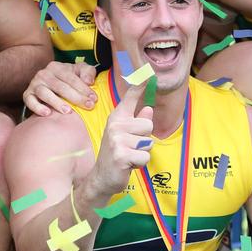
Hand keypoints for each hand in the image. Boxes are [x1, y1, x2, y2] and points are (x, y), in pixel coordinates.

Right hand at [23, 60, 96, 115]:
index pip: (71, 78)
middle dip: (75, 97)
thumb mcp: (79, 71)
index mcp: (56, 67)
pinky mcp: (27, 95)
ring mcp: (34, 84)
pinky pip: (30, 101)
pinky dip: (37, 107)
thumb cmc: (68, 79)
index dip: (83, 88)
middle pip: (60, 86)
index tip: (94, 99)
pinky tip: (47, 113)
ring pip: (44, 93)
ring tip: (68, 111)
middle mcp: (43, 74)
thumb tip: (88, 81)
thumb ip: (87, 72)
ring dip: (56, 102)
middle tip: (88, 106)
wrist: (49, 84)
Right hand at [87, 81, 152, 200]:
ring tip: (130, 156)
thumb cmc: (116, 154)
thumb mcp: (125, 135)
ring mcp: (117, 139)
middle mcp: (115, 125)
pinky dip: (140, 164)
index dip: (139, 85)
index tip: (148, 73)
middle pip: (147, 124)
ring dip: (142, 152)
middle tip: (131, 147)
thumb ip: (136, 121)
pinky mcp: (120, 154)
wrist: (102, 177)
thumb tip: (149, 108)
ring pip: (148, 142)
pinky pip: (145, 156)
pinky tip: (128, 165)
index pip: (130, 98)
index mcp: (117, 118)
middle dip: (145, 139)